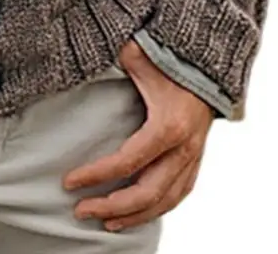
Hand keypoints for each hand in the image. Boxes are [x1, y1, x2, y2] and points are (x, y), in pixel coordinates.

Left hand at [62, 37, 212, 231]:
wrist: (209, 62)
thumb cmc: (171, 57)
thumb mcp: (139, 54)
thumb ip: (112, 59)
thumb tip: (80, 55)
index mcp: (168, 126)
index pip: (126, 162)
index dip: (96, 175)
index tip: (69, 181)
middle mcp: (184, 148)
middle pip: (146, 193)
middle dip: (111, 206)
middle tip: (80, 210)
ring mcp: (193, 157)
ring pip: (165, 201)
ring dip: (133, 216)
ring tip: (105, 222)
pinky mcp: (196, 159)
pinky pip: (179, 194)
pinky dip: (157, 210)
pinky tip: (137, 214)